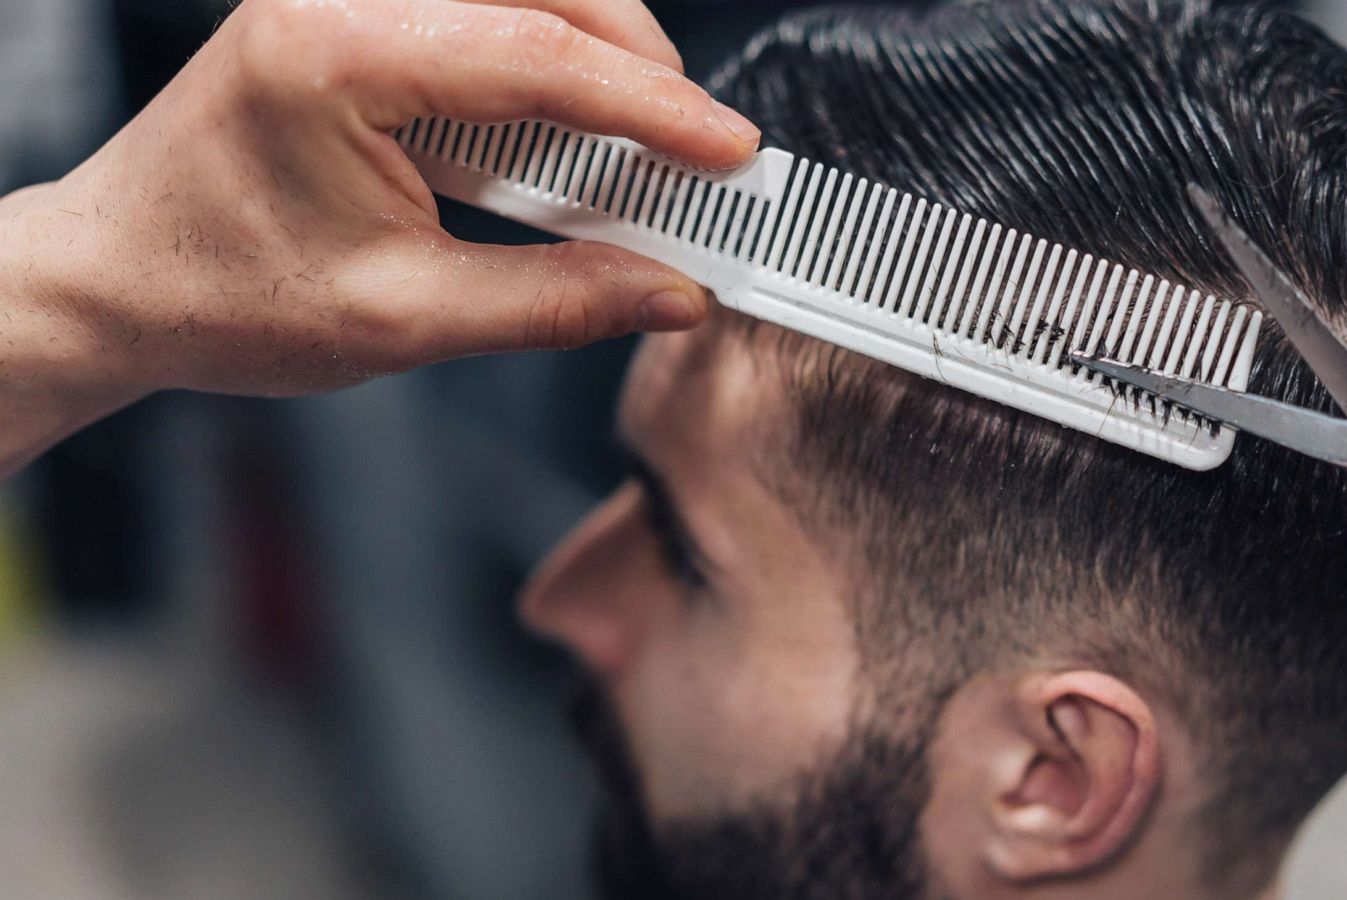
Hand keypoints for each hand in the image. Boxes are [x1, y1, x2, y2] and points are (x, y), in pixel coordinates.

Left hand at [0, 0, 759, 472]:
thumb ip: (552, 301)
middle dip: (639, 67)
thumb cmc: (219, 295)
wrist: (117, 282)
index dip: (653, 104)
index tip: (727, 151)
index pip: (534, 53)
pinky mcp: (353, 15)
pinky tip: (566, 137)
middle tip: (698, 159)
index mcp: (332, 52)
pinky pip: (483, 15)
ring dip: (597, 59)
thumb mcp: (401, 319)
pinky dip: (547, 66)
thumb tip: (666, 291)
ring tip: (638, 154)